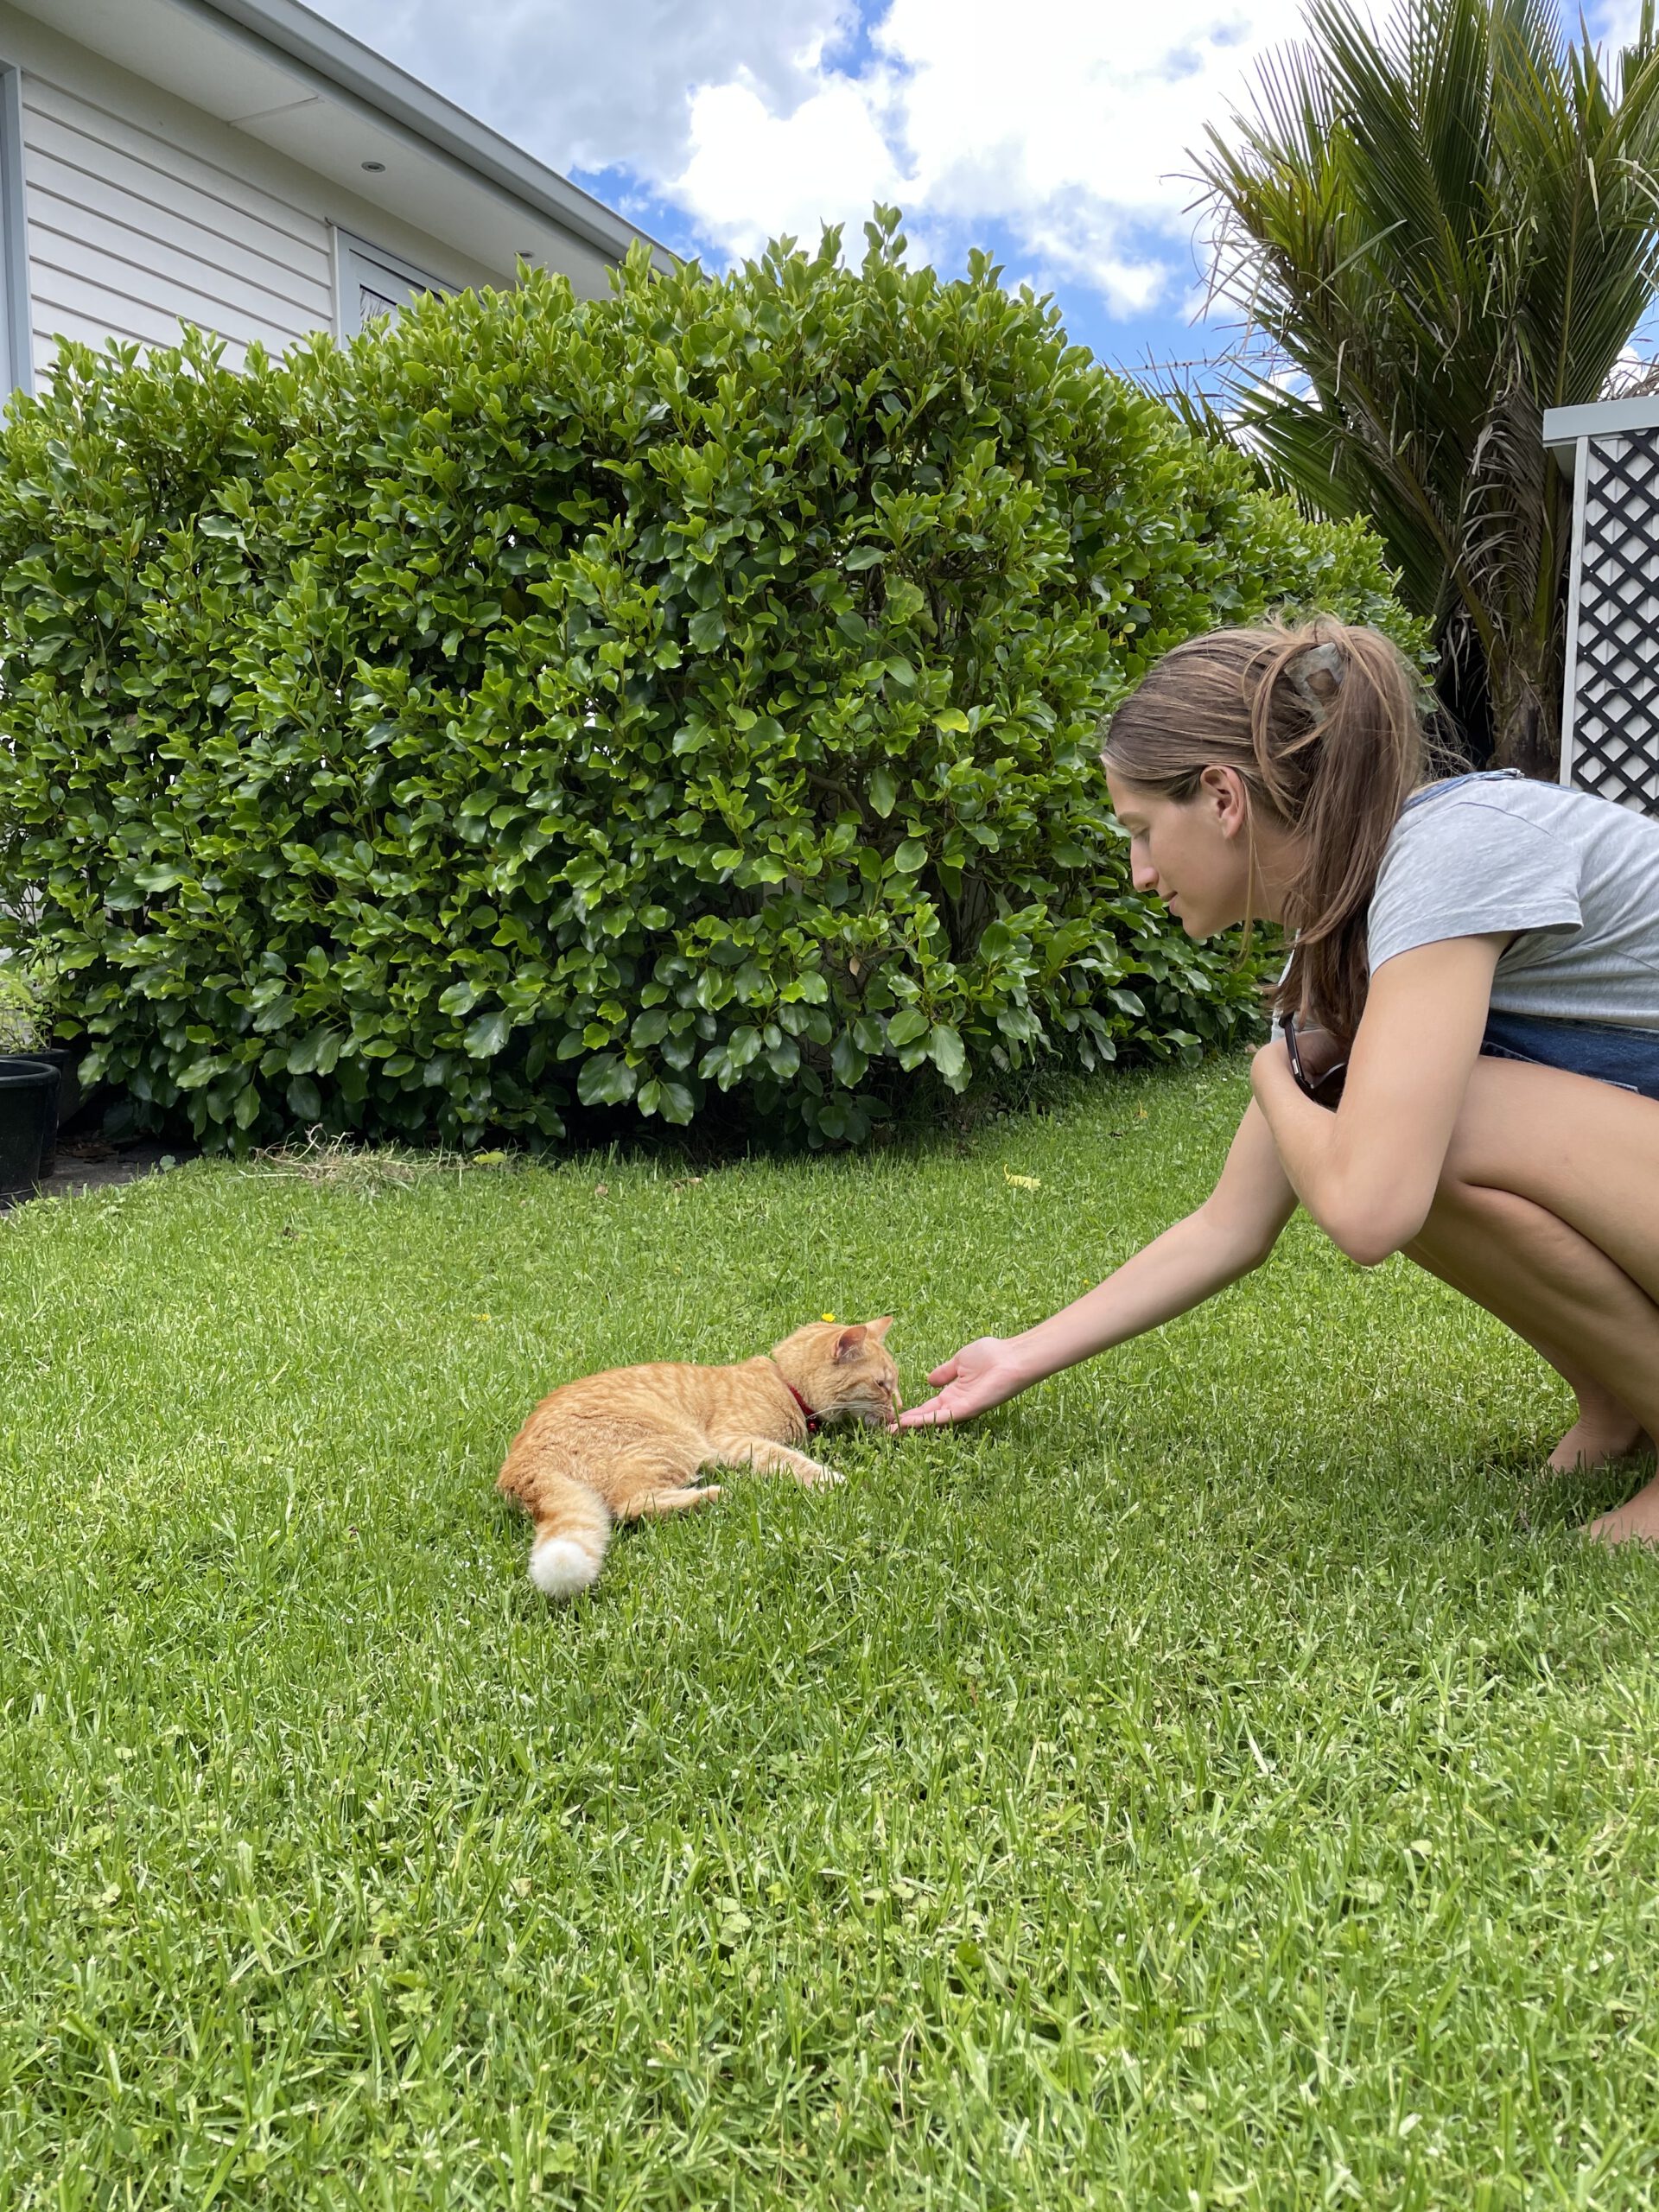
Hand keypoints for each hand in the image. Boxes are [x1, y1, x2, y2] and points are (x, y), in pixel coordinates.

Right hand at [899, 1337, 1029, 1426]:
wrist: (1011, 1356)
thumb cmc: (992, 1355)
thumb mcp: (960, 1361)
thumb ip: (944, 1373)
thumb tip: (929, 1380)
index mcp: (954, 1392)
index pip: (929, 1405)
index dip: (912, 1411)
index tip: (895, 1416)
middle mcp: (957, 1403)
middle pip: (928, 1416)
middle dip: (908, 1422)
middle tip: (888, 1429)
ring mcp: (962, 1407)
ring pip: (932, 1419)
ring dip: (912, 1425)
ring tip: (893, 1430)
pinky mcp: (968, 1408)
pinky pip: (943, 1416)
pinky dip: (925, 1420)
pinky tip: (909, 1422)